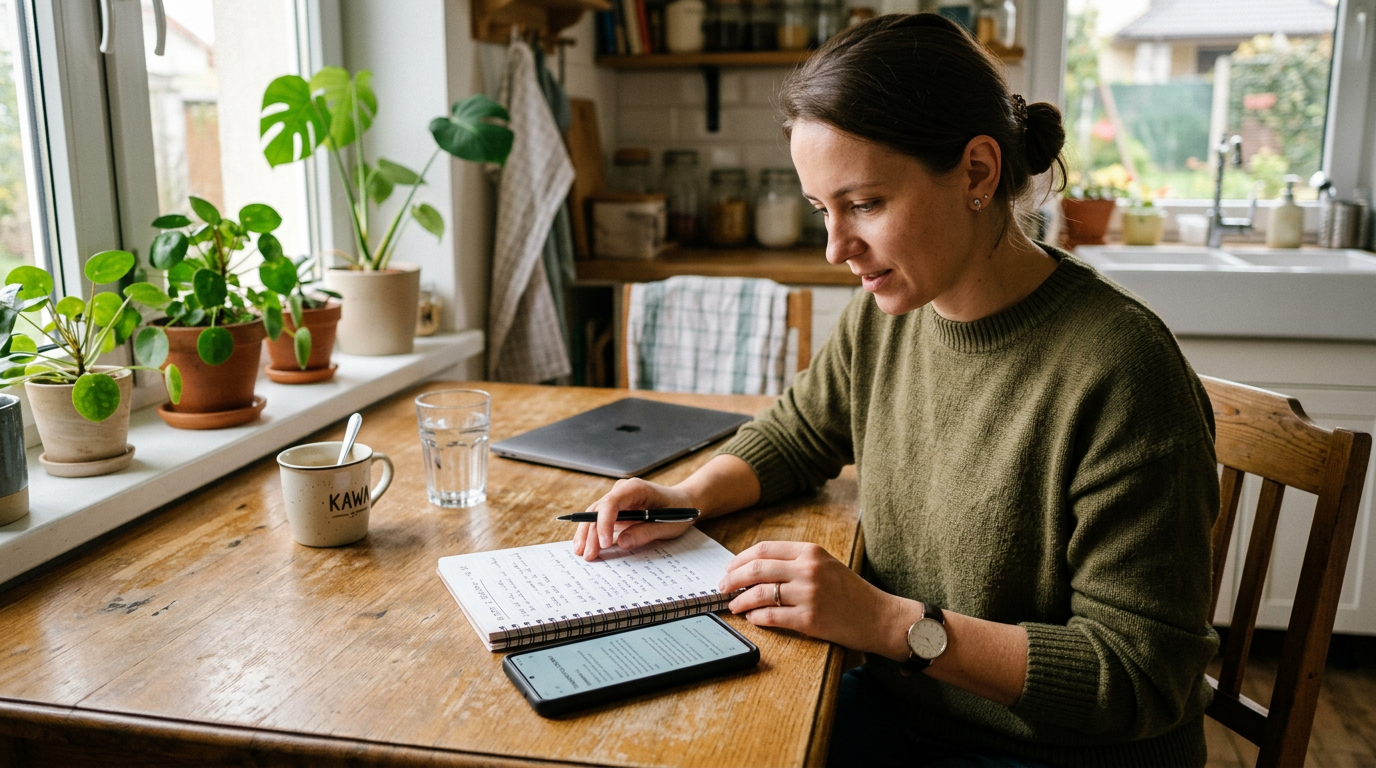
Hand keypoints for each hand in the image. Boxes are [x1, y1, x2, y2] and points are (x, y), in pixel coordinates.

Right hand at [573, 478, 696, 560]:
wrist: (683, 502)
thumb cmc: (678, 511)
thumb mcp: (668, 525)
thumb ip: (645, 532)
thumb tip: (622, 542)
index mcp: (635, 489)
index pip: (612, 503)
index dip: (605, 523)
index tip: (605, 543)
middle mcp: (622, 491)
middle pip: (598, 510)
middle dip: (591, 533)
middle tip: (588, 555)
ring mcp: (617, 500)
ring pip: (594, 515)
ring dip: (587, 534)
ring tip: (582, 553)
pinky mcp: (615, 510)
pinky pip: (599, 520)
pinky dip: (592, 533)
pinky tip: (585, 546)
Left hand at [718, 540, 917, 658]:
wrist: (879, 616)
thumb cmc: (850, 592)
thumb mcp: (825, 564)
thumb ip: (794, 562)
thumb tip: (754, 569)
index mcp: (810, 551)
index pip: (764, 549)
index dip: (740, 560)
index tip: (729, 569)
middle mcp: (808, 569)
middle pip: (756, 569)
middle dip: (732, 579)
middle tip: (722, 588)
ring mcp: (809, 594)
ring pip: (760, 593)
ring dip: (740, 601)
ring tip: (733, 606)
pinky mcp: (810, 619)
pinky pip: (772, 616)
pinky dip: (756, 617)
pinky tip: (752, 618)